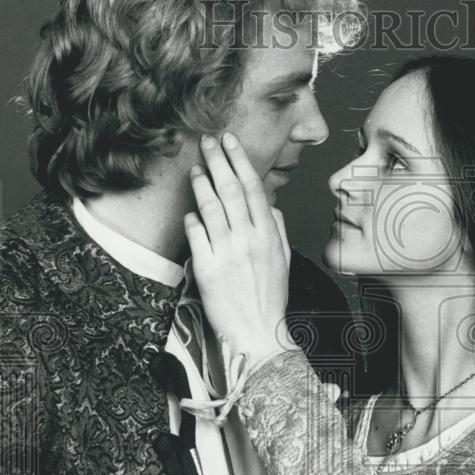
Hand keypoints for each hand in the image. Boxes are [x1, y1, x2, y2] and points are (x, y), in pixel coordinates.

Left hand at [185, 133, 293, 368]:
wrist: (257, 333)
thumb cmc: (270, 299)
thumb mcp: (283, 260)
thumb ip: (278, 229)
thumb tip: (271, 205)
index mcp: (269, 235)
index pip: (253, 187)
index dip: (239, 160)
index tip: (230, 141)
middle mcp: (249, 240)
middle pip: (230, 190)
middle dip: (218, 160)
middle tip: (207, 141)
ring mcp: (227, 253)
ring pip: (210, 207)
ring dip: (201, 184)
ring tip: (195, 169)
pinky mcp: (206, 268)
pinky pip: (196, 234)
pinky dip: (192, 219)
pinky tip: (191, 212)